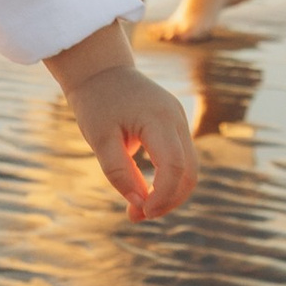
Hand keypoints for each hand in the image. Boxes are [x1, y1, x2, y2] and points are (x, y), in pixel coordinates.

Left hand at [60, 57, 198, 220]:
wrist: (100, 70)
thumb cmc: (96, 102)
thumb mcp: (99, 139)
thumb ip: (118, 172)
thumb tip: (139, 203)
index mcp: (159, 119)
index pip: (174, 167)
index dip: (162, 197)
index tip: (139, 212)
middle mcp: (177, 118)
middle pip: (189, 172)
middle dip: (169, 201)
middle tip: (137, 215)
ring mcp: (179, 120)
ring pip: (189, 168)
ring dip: (170, 193)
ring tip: (140, 208)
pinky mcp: (175, 125)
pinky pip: (181, 159)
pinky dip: (168, 180)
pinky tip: (147, 191)